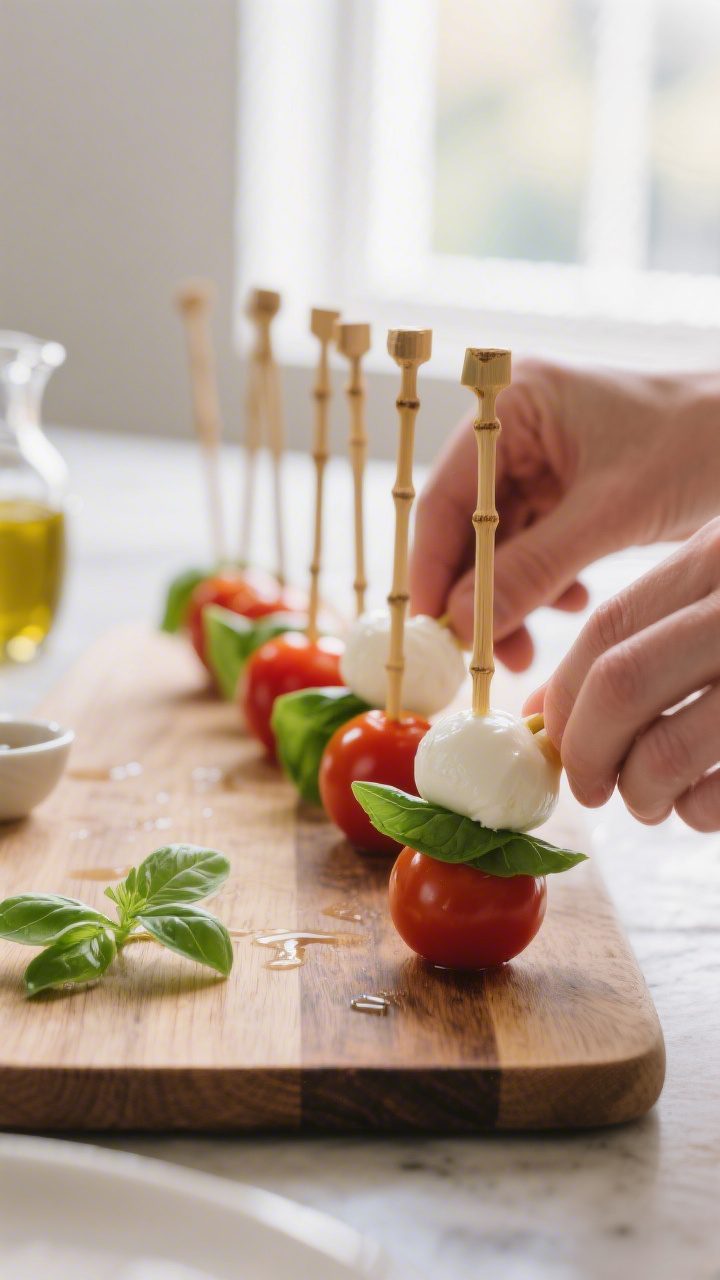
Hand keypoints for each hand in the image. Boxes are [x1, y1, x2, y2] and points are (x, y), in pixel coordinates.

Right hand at [410, 360, 719, 668]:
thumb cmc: (699, 445)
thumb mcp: (611, 512)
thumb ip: (533, 568)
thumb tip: (464, 623)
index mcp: (512, 406)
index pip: (449, 496)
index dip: (434, 567)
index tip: (433, 629)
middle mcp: (516, 430)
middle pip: (468, 526)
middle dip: (477, 592)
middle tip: (482, 653)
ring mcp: (541, 462)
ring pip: (498, 546)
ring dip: (509, 599)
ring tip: (526, 647)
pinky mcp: (567, 494)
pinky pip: (533, 549)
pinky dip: (543, 585)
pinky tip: (571, 604)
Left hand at [524, 520, 719, 831]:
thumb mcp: (718, 600)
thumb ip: (641, 640)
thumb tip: (543, 712)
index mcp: (714, 559)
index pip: (606, 627)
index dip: (565, 695)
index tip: (554, 739)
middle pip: (621, 685)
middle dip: (587, 751)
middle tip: (590, 789)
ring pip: (665, 750)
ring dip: (640, 793)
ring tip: (650, 802)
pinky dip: (698, 814)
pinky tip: (701, 808)